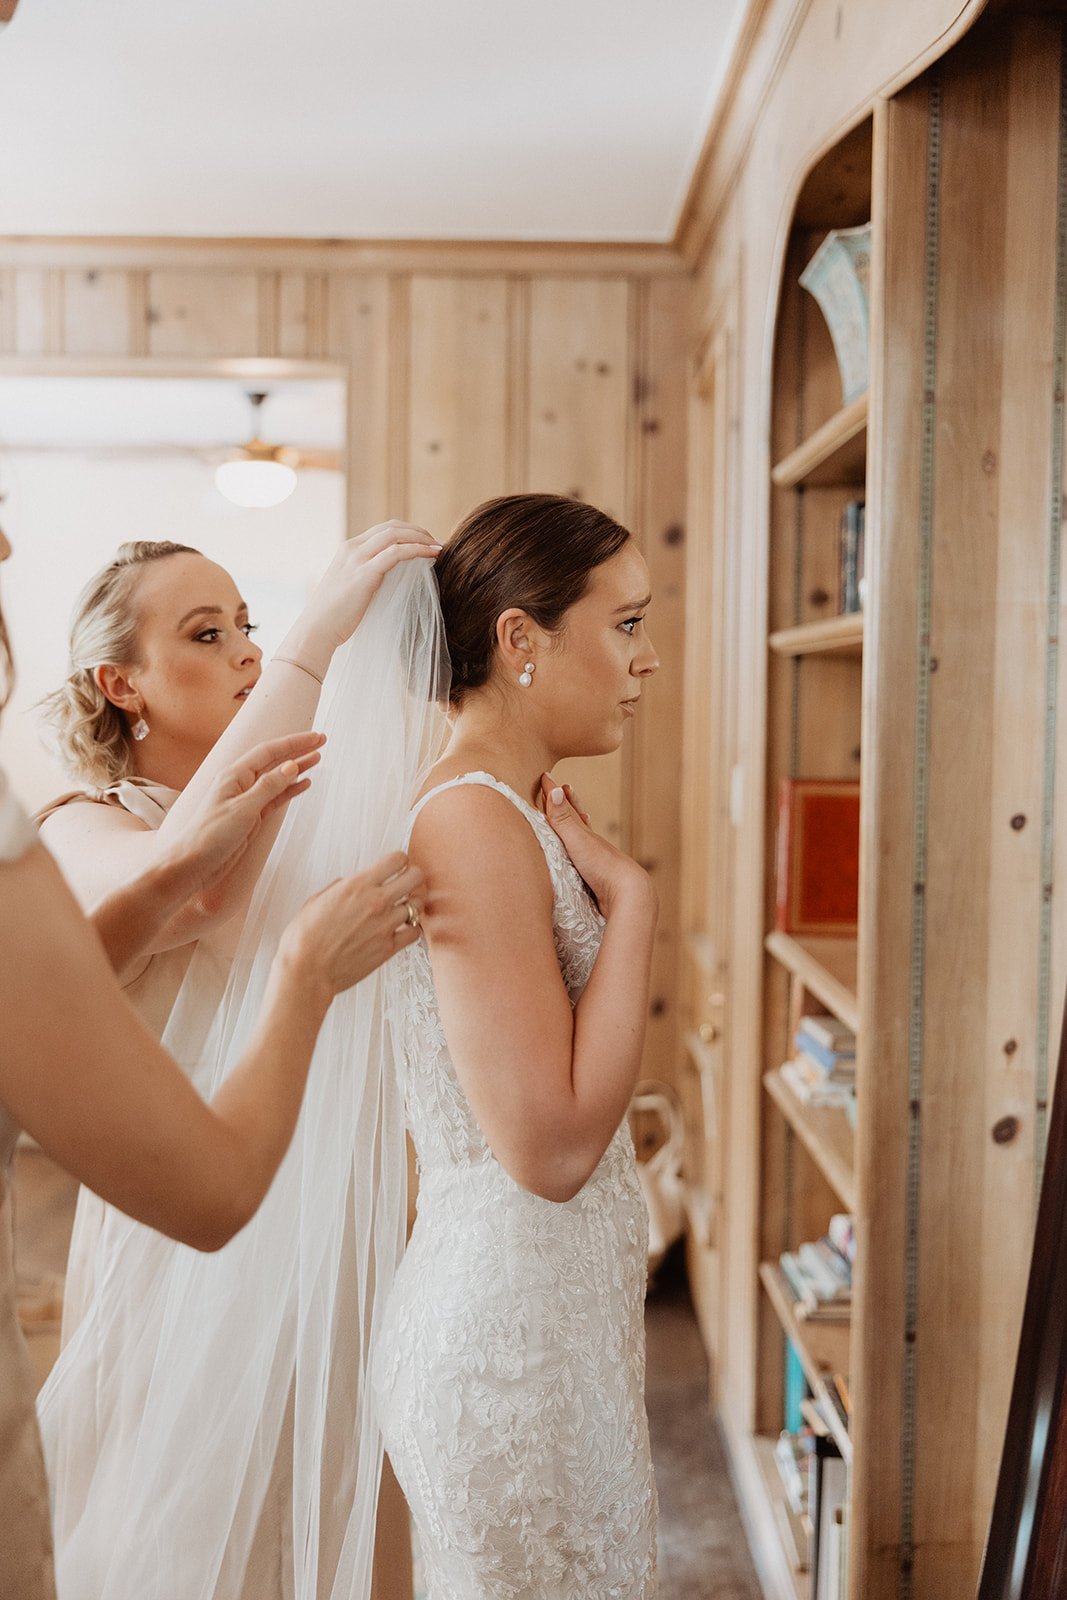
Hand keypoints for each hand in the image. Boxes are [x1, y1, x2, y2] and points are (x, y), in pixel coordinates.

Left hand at [162, 731, 325, 908]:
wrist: (192, 865)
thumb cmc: (209, 836)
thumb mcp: (242, 809)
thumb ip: (268, 787)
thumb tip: (290, 766)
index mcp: (234, 775)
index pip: (269, 751)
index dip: (294, 743)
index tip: (316, 737)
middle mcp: (241, 784)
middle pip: (274, 761)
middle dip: (298, 750)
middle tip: (322, 742)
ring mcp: (246, 801)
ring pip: (277, 779)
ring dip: (297, 769)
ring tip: (317, 759)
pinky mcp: (251, 817)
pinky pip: (275, 798)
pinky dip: (290, 790)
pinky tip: (304, 784)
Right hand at [280, 522, 441, 677]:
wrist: (316, 631)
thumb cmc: (334, 618)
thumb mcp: (350, 589)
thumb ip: (367, 578)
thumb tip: (390, 580)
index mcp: (348, 549)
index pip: (383, 530)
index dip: (407, 532)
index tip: (425, 543)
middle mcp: (352, 548)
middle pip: (392, 527)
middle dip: (418, 531)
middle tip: (436, 543)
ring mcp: (357, 559)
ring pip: (396, 535)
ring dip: (421, 538)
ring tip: (439, 548)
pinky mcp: (365, 573)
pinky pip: (397, 553)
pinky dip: (418, 550)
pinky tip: (433, 556)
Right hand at [280, 851, 424, 1000]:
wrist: (307, 970)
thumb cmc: (304, 938)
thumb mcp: (317, 901)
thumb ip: (339, 888)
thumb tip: (349, 884)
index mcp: (357, 885)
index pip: (397, 859)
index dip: (399, 861)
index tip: (396, 867)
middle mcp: (376, 901)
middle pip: (416, 877)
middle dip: (413, 877)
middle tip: (406, 884)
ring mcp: (385, 925)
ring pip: (418, 905)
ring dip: (412, 905)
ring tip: (402, 909)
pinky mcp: (389, 947)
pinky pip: (415, 932)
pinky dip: (412, 929)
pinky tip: (402, 930)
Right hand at [540, 773, 656, 917]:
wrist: (627, 894)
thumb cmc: (603, 865)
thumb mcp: (578, 839)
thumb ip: (563, 819)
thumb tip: (554, 789)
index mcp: (585, 833)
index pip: (567, 808)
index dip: (555, 794)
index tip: (546, 777)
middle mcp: (591, 844)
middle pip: (577, 820)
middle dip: (570, 804)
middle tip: (565, 788)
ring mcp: (595, 861)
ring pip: (583, 839)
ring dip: (577, 826)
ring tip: (580, 815)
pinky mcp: (596, 879)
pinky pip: (584, 859)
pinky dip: (581, 851)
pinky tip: (584, 856)